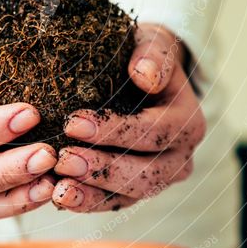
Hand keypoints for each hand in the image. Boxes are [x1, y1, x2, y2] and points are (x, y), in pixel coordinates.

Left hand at [52, 23, 205, 211]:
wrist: (145, 75)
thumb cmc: (144, 56)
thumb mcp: (152, 44)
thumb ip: (153, 55)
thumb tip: (145, 75)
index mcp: (188, 122)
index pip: (152, 132)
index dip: (114, 130)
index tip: (73, 123)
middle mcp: (180, 157)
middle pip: (144, 173)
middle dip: (101, 169)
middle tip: (62, 159)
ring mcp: (161, 178)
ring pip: (130, 195)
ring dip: (92, 193)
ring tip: (58, 188)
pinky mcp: (138, 190)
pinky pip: (115, 203)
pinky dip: (87, 202)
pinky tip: (59, 196)